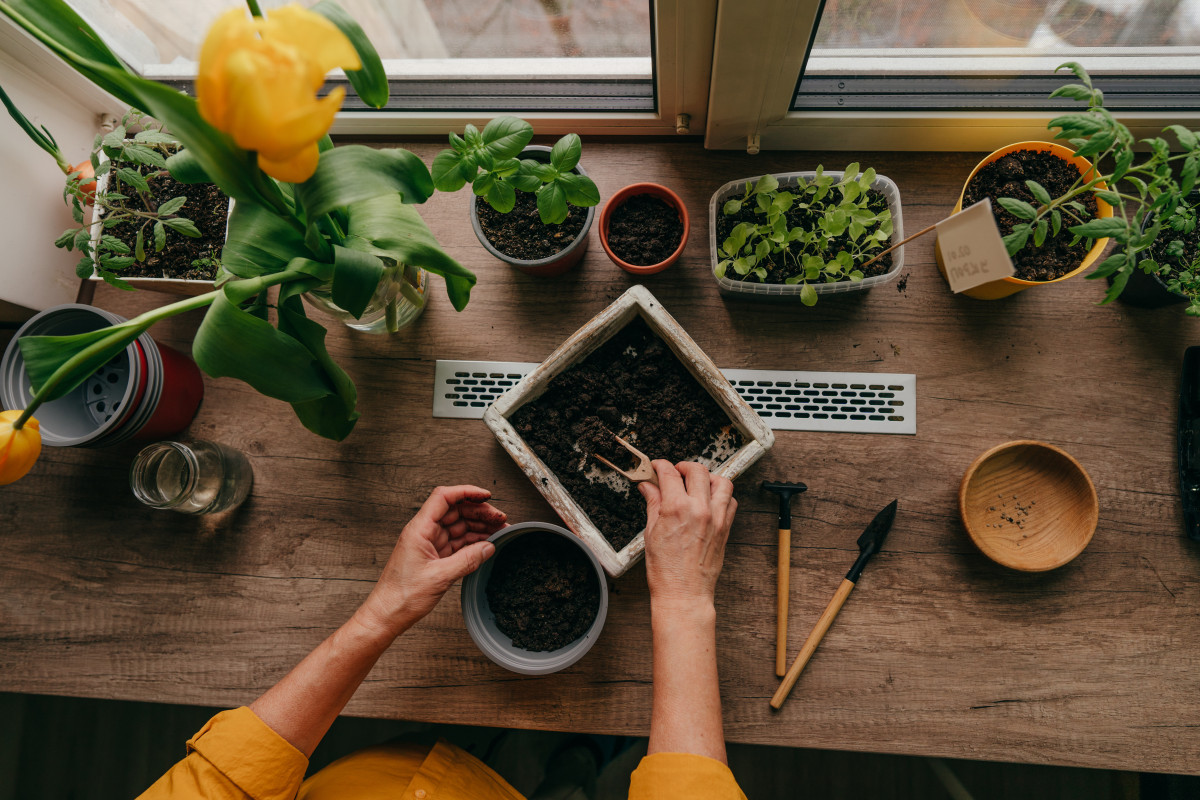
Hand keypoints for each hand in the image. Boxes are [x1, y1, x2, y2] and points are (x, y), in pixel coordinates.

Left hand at [355, 485, 506, 639]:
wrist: (387, 614)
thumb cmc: (401, 596)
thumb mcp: (439, 577)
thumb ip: (467, 560)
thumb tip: (488, 548)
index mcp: (419, 529)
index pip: (444, 498)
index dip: (467, 492)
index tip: (487, 496)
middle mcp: (423, 532)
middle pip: (455, 511)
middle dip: (479, 512)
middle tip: (500, 519)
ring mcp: (429, 544)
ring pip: (458, 526)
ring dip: (478, 527)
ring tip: (498, 531)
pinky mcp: (433, 556)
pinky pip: (456, 542)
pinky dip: (472, 542)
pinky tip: (485, 544)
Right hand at [638, 461, 736, 609]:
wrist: (684, 593)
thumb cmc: (666, 570)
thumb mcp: (652, 532)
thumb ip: (653, 504)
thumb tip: (648, 487)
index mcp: (676, 509)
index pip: (669, 473)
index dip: (660, 465)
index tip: (657, 467)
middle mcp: (699, 509)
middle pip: (697, 471)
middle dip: (683, 467)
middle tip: (675, 472)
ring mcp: (716, 518)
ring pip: (720, 481)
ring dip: (707, 477)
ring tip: (696, 482)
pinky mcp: (726, 528)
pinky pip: (731, 501)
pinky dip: (722, 495)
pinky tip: (710, 499)